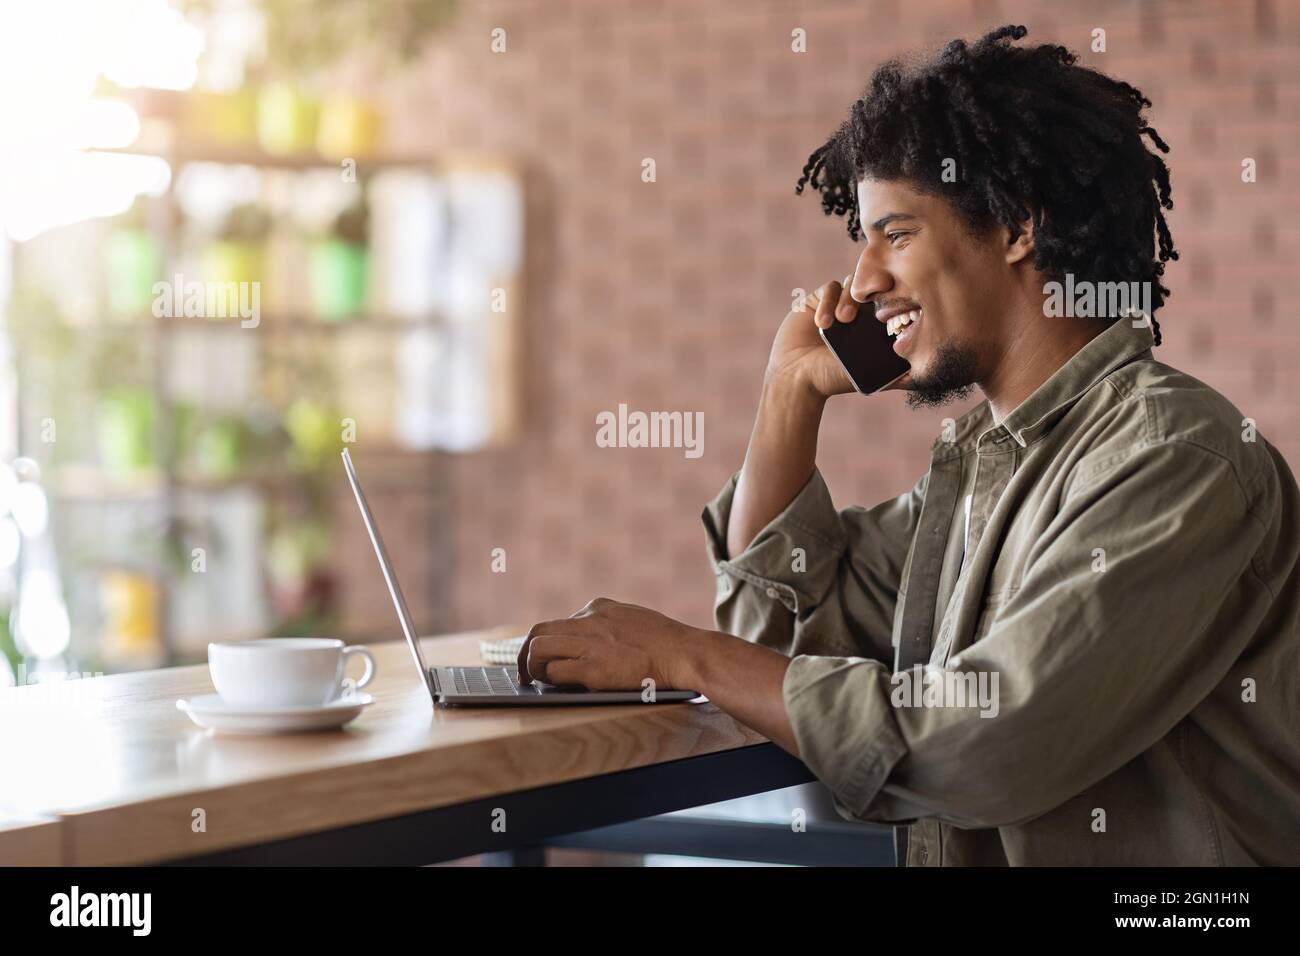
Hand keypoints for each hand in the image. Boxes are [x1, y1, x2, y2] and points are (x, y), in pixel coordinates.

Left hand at [517, 597, 700, 691]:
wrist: (685, 653)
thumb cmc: (667, 642)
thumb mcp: (633, 618)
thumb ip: (610, 625)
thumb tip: (590, 640)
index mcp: (599, 607)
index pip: (560, 622)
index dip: (549, 643)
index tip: (545, 658)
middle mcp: (589, 621)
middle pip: (539, 631)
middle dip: (525, 653)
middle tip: (524, 672)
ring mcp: (590, 644)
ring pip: (538, 648)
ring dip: (531, 667)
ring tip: (533, 681)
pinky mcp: (594, 668)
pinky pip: (554, 672)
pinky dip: (549, 680)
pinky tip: (553, 688)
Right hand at [765, 274, 910, 394]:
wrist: (795, 377)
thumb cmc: (832, 379)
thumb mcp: (869, 376)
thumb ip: (894, 375)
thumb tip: (923, 377)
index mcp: (873, 327)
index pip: (890, 303)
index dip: (895, 300)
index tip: (898, 306)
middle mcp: (858, 313)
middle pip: (873, 288)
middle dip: (875, 290)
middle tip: (880, 292)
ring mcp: (837, 303)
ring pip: (852, 286)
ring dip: (849, 299)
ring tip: (844, 320)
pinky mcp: (817, 299)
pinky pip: (830, 288)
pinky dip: (829, 301)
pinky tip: (823, 323)